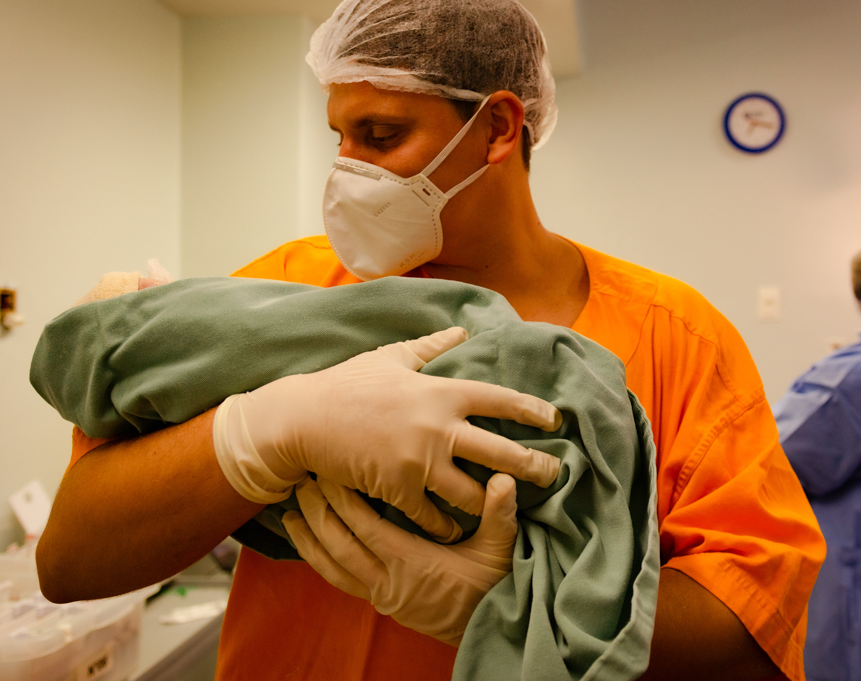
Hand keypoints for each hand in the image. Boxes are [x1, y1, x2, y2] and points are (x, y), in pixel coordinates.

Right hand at [213, 327, 560, 540]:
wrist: (304, 418)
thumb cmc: (347, 383)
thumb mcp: (391, 358)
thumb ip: (430, 347)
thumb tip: (460, 331)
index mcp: (441, 392)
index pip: (500, 400)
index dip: (532, 410)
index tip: (555, 419)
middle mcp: (439, 427)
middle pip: (502, 453)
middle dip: (535, 467)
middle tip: (555, 475)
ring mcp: (420, 461)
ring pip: (473, 493)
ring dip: (493, 502)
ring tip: (507, 507)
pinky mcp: (398, 489)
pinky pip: (434, 516)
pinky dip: (448, 525)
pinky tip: (456, 529)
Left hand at [281, 473, 517, 645]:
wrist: (493, 631)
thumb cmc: (495, 586)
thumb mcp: (500, 549)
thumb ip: (498, 513)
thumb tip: (504, 480)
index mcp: (411, 563)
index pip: (365, 525)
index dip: (342, 498)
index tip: (327, 471)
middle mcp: (389, 582)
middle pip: (339, 543)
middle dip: (317, 511)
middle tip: (301, 482)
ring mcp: (382, 597)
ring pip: (333, 567)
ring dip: (310, 539)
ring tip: (290, 515)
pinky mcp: (383, 605)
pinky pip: (341, 582)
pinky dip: (321, 561)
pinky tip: (312, 546)